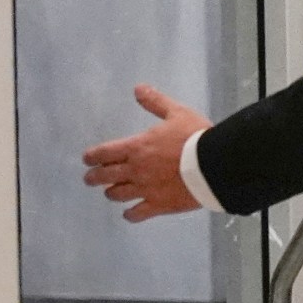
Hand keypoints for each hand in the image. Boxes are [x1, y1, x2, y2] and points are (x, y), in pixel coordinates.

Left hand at [82, 86, 210, 222]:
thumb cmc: (196, 138)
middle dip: (94, 177)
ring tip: (110, 192)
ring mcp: (146, 190)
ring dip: (111, 193)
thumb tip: (138, 88)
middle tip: (90, 178)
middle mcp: (135, 170)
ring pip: (118, 195)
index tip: (86, 159)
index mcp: (136, 147)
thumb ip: (156, 102)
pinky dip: (130, 215)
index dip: (91, 156)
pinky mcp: (159, 205)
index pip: (104, 153)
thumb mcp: (177, 113)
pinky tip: (129, 214)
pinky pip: (138, 214)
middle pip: (105, 176)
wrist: (215, 166)